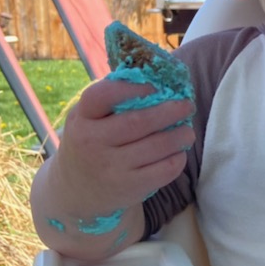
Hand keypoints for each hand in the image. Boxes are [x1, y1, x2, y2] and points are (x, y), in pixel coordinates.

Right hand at [49, 77, 195, 214]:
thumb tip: (155, 76)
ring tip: (187, 131)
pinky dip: (177, 158)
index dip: (133, 88)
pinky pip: (164, 170)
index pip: (102, 95)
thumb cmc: (91, 141)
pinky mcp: (129, 188)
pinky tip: (178, 152)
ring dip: (180, 135)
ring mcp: (111, 168)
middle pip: (139, 122)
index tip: (156, 86)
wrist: (76, 189)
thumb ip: (112, 98)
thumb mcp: (88, 118)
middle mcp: (92, 142)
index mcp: (82, 118)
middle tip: (187, 105)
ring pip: (157, 146)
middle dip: (170, 111)